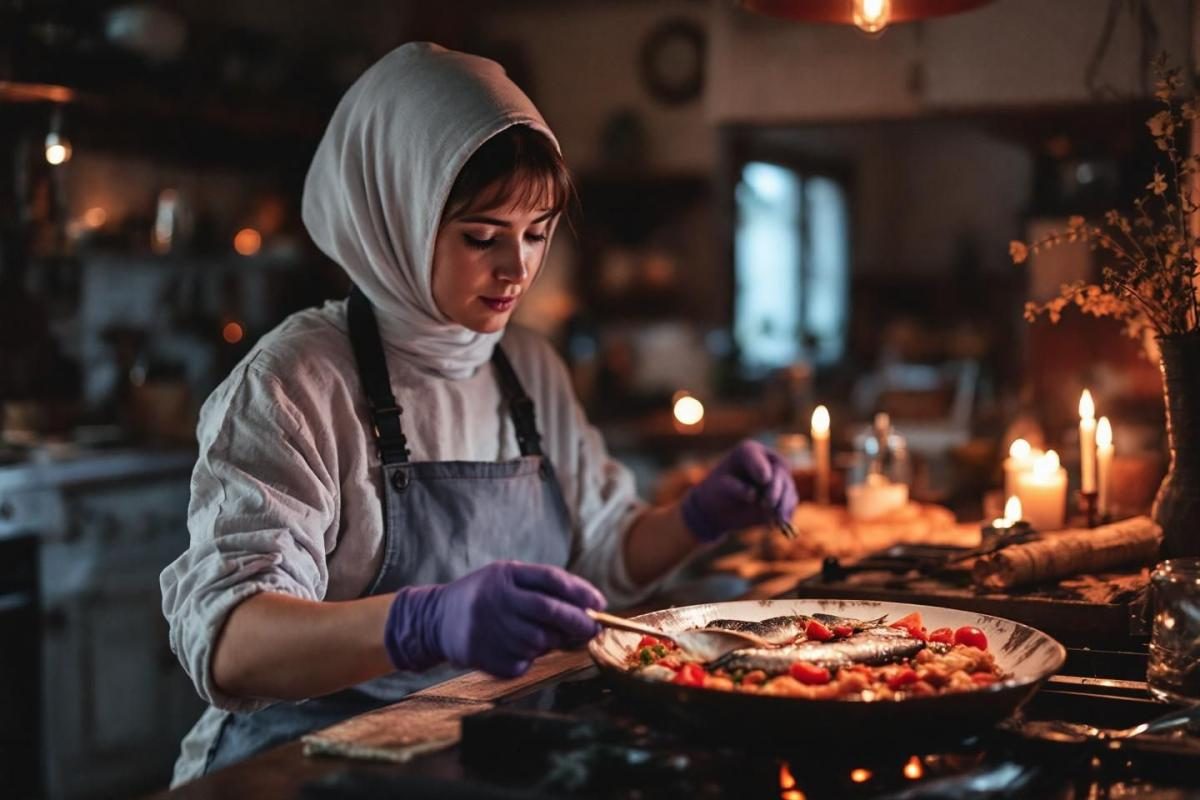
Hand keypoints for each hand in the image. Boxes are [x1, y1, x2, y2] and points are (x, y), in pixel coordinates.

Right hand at [383, 561, 605, 677]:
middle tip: (593, 629)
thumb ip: (544, 590)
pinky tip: (513, 647)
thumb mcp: (508, 579)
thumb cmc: (486, 597)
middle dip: (578, 621)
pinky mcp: (483, 656)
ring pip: (540, 641)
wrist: (436, 619)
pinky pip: (523, 662)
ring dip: (551, 642)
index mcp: (504, 575)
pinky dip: (528, 658)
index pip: (551, 580)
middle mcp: (495, 599)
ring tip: (539, 636)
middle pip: (549, 611)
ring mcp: (488, 628)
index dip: (580, 592)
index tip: (600, 604)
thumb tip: (590, 610)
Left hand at [680, 439, 797, 542]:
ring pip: (788, 488)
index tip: (763, 480)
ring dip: (784, 503)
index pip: (757, 458)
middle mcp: (768, 460)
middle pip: (779, 472)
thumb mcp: (720, 488)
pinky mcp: (784, 494)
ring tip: (777, 518)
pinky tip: (782, 522)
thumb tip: (753, 494)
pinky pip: (791, 501)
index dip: (761, 467)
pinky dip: (788, 512)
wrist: (722, 508)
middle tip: (768, 504)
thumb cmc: (718, 493)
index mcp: (749, 451)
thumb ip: (735, 488)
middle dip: (775, 489)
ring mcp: (778, 477)